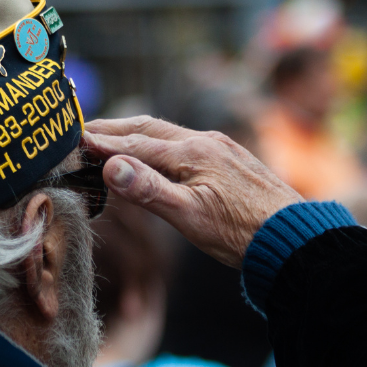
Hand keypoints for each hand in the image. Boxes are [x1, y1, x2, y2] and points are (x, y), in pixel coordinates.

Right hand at [83, 117, 302, 267]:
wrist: (293, 238)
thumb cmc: (241, 233)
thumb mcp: (190, 217)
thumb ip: (150, 190)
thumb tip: (112, 165)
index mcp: (191, 153)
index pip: (134, 144)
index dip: (102, 143)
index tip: (72, 140)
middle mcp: (205, 141)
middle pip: (149, 129)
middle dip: (114, 128)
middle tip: (82, 130)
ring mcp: (220, 148)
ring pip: (168, 133)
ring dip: (136, 133)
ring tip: (112, 136)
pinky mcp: (230, 158)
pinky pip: (185, 142)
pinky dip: (158, 143)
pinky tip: (158, 154)